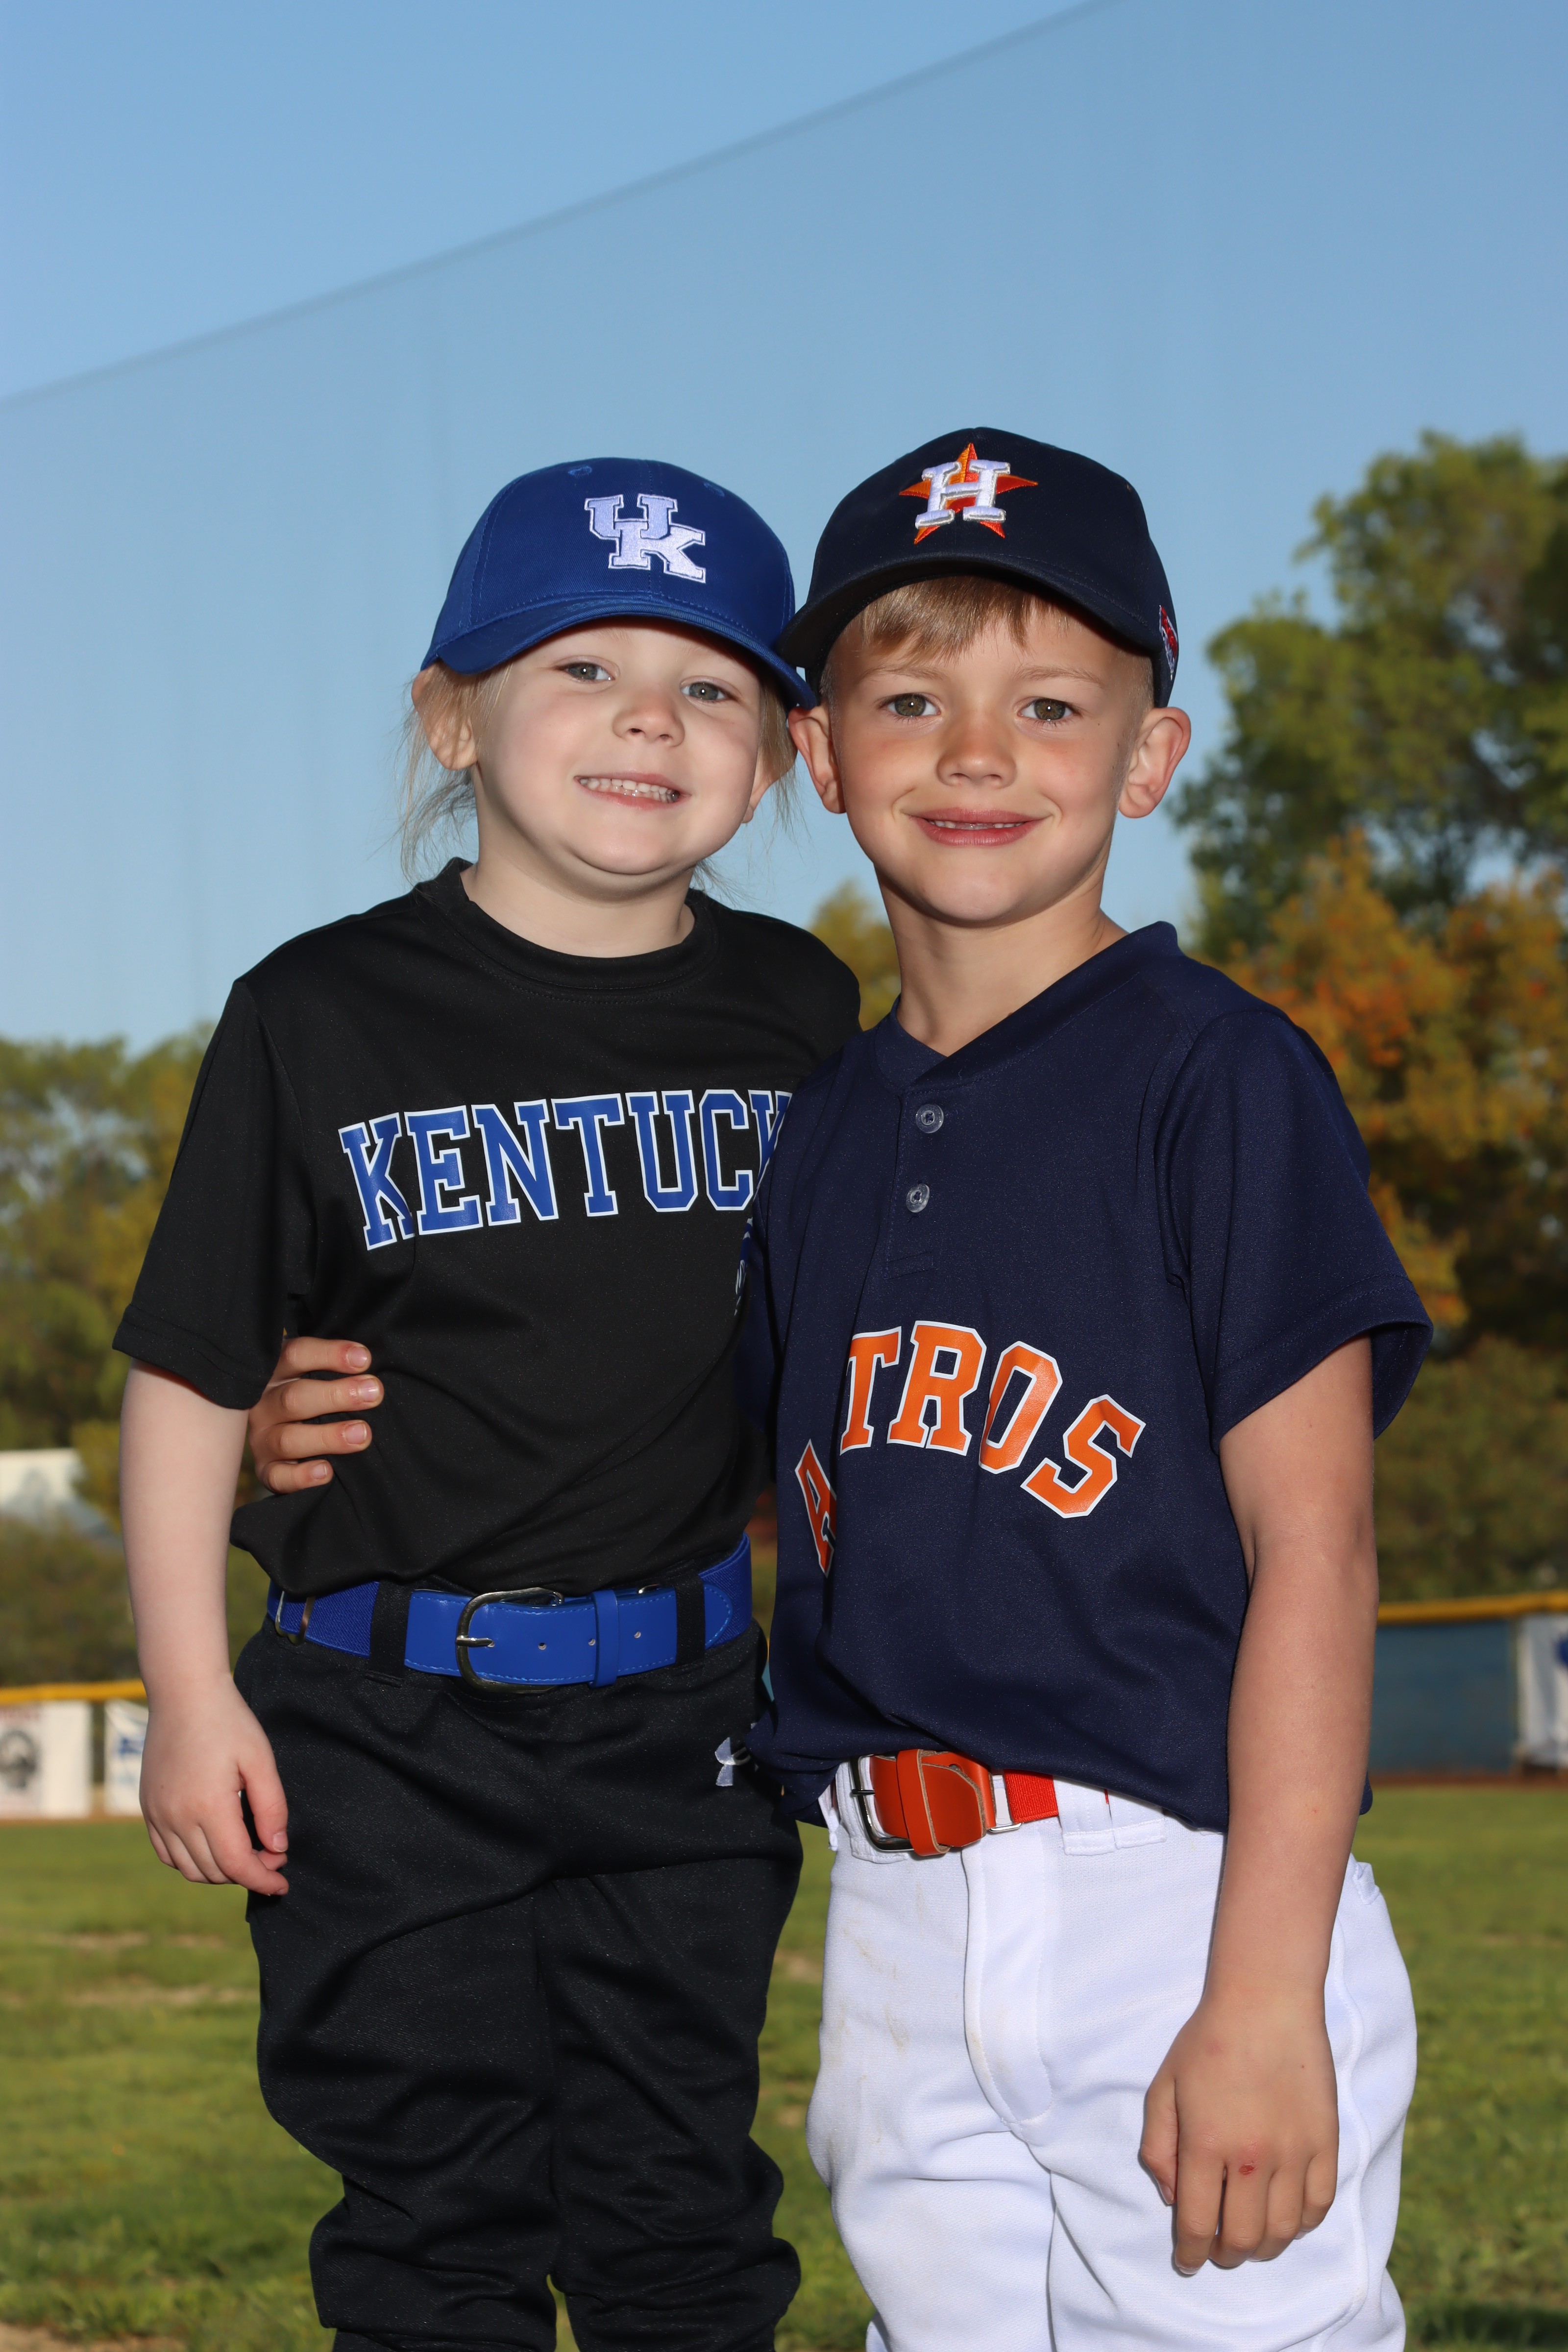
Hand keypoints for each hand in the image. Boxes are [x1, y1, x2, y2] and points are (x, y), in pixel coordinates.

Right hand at [139, 1677, 290, 1896]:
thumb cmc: (228, 1721)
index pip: (236, 1865)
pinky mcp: (147, 1808)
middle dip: (246, 1873)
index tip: (282, 1884)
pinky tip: (213, 1844)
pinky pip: (167, 1853)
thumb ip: (271, 1808)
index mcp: (207, 1806)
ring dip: (219, 1870)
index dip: (262, 1880)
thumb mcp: (260, 1760)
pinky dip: (191, 1860)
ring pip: (188, 1868)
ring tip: (245, 1851)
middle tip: (271, 1856)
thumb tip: (277, 1849)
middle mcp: (176, 1817)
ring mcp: (156, 1814)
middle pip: (213, 1871)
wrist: (183, 1693)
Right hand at [248, 1336, 380, 1493]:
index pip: (296, 1355)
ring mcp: (261, 1439)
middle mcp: (264, 1404)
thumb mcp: (319, 1376)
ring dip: (328, 1436)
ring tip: (362, 1433)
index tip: (364, 1358)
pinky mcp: (265, 1470)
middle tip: (374, 1393)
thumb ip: (339, 1371)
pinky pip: (277, 1476)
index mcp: (277, 1373)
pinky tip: (327, 1471)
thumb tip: (370, 1366)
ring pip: (288, 1438)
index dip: (330, 1355)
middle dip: (337, 1395)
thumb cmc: (316, 1400)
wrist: (288, 1443)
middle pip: (293, 1397)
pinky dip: (301, 1476)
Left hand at [1140, 1987, 1338, 2271]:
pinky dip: (1302, 2224)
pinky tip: (1286, 2218)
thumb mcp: (1162, 2088)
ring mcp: (1294, 2152)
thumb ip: (1158, 2148)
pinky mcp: (1326, 2142)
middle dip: (1226, 2254)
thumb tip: (1174, 2199)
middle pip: (1243, 2238)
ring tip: (1251, 2240)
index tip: (1188, 2262)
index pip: (1199, 2224)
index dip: (1191, 2253)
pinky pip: (1319, 2205)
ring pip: (1283, 2231)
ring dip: (1264, 2247)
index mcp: (1206, 2144)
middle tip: (1219, 2249)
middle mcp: (1252, 2156)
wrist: (1265, 2001)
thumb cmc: (1207, 2041)